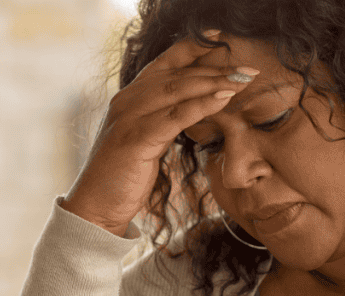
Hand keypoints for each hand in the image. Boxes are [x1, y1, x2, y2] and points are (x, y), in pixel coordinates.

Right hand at [61, 29, 258, 235]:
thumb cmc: (123, 175)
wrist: (95, 206)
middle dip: (216, 68)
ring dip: (215, 83)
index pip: (166, 61)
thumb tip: (197, 107)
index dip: (196, 48)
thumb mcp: (147, 139)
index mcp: (129, 96)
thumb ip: (165, 119)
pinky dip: (201, 105)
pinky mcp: (135, 139)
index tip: (224, 40)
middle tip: (248, 69)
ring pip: (178, 90)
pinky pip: (174, 116)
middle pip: (178, 74)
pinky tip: (224, 99)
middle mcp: (127, 100)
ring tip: (243, 80)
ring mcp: (129, 118)